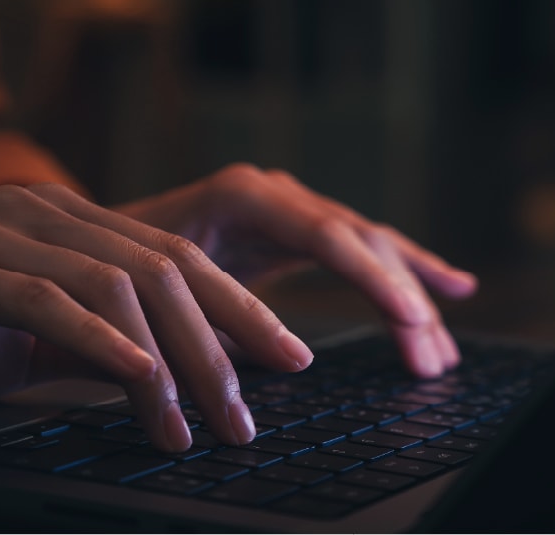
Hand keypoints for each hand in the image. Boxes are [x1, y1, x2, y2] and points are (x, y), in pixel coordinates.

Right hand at [0, 182, 313, 451]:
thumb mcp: (30, 345)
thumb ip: (96, 345)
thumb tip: (173, 376)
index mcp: (63, 220)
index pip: (173, 258)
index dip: (237, 309)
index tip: (285, 358)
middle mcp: (35, 210)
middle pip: (159, 269)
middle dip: (219, 343)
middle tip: (248, 413)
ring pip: (112, 284)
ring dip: (166, 361)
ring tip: (195, 428)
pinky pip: (41, 300)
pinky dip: (97, 342)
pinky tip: (138, 383)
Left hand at [116, 164, 477, 378]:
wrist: (104, 241)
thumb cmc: (122, 264)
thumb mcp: (161, 289)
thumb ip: (215, 317)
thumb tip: (283, 358)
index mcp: (244, 195)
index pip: (328, 234)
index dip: (374, 277)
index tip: (410, 321)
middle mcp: (274, 192)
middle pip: (360, 240)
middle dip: (401, 300)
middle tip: (431, 362)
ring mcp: (288, 208)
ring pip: (368, 245)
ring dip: (410, 296)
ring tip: (442, 351)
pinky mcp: (293, 231)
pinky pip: (359, 249)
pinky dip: (401, 270)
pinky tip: (451, 285)